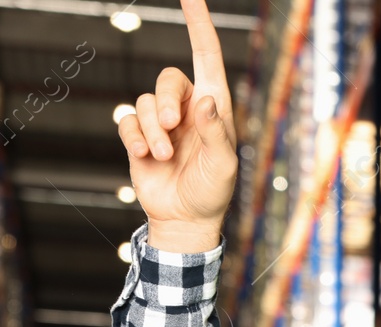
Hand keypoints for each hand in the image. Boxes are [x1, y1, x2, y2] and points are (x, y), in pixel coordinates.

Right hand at [118, 0, 237, 252]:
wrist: (186, 218)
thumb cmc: (214, 191)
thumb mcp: (224, 165)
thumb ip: (216, 132)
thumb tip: (205, 99)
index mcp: (215, 106)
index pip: (206, 56)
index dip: (198, 25)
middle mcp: (188, 107)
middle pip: (168, 78)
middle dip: (166, 101)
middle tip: (171, 127)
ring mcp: (162, 121)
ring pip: (144, 102)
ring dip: (153, 131)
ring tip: (165, 157)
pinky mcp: (139, 136)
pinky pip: (127, 121)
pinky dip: (135, 138)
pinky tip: (148, 158)